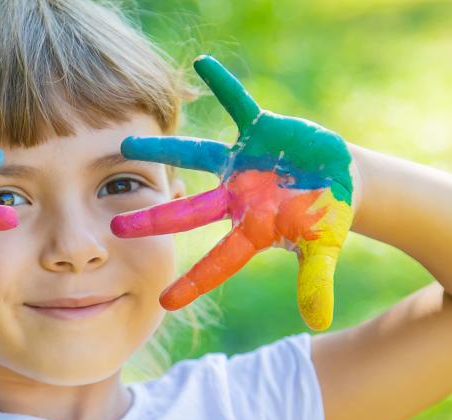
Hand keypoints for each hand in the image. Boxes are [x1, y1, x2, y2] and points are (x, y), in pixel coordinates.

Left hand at [111, 55, 354, 330]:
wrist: (337, 179)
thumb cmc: (326, 218)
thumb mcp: (323, 250)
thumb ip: (315, 281)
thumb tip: (318, 322)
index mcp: (250, 229)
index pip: (218, 261)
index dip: (194, 281)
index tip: (163, 303)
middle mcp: (234, 197)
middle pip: (187, 211)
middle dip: (152, 219)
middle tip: (113, 229)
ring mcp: (240, 163)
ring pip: (194, 156)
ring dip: (162, 151)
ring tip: (124, 144)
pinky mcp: (258, 131)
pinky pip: (239, 104)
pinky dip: (225, 86)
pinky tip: (203, 65)